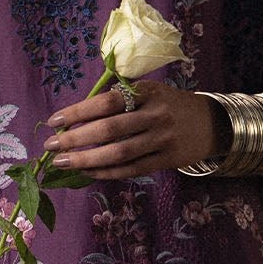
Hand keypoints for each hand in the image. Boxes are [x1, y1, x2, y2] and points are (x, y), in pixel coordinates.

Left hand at [42, 79, 216, 179]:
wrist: (212, 123)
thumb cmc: (171, 105)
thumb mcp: (150, 91)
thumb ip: (121, 100)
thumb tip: (78, 116)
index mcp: (147, 92)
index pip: (107, 102)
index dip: (78, 112)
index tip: (54, 121)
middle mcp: (156, 116)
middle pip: (109, 130)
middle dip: (75, 139)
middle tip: (50, 146)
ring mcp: (163, 141)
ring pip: (119, 154)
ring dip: (86, 159)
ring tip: (62, 162)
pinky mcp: (167, 161)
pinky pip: (131, 170)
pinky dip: (107, 172)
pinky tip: (87, 171)